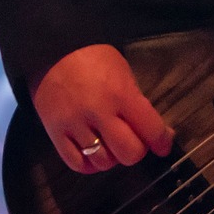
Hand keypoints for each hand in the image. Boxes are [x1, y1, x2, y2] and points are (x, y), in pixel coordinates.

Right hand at [32, 43, 173, 173]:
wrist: (51, 49)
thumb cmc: (93, 57)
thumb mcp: (123, 71)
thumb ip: (136, 102)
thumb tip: (155, 132)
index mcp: (120, 93)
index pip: (151, 129)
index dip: (162, 141)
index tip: (162, 144)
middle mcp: (98, 112)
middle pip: (128, 153)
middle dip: (135, 151)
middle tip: (132, 141)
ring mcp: (74, 124)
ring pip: (103, 162)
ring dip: (111, 158)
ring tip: (110, 145)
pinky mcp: (55, 133)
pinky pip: (76, 164)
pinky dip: (89, 164)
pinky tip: (92, 154)